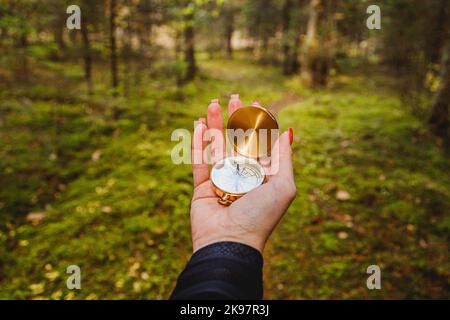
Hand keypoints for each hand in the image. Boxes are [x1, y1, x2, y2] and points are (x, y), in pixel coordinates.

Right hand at [190, 95, 295, 252]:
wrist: (230, 243)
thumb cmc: (260, 216)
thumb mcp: (284, 187)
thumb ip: (284, 159)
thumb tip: (288, 132)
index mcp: (263, 175)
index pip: (262, 142)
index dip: (260, 121)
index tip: (257, 102)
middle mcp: (243, 175)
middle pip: (239, 139)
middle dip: (237, 117)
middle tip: (234, 97)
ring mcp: (222, 179)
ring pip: (217, 145)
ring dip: (215, 123)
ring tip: (212, 102)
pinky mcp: (203, 186)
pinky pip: (199, 160)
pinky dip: (198, 142)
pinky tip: (197, 123)